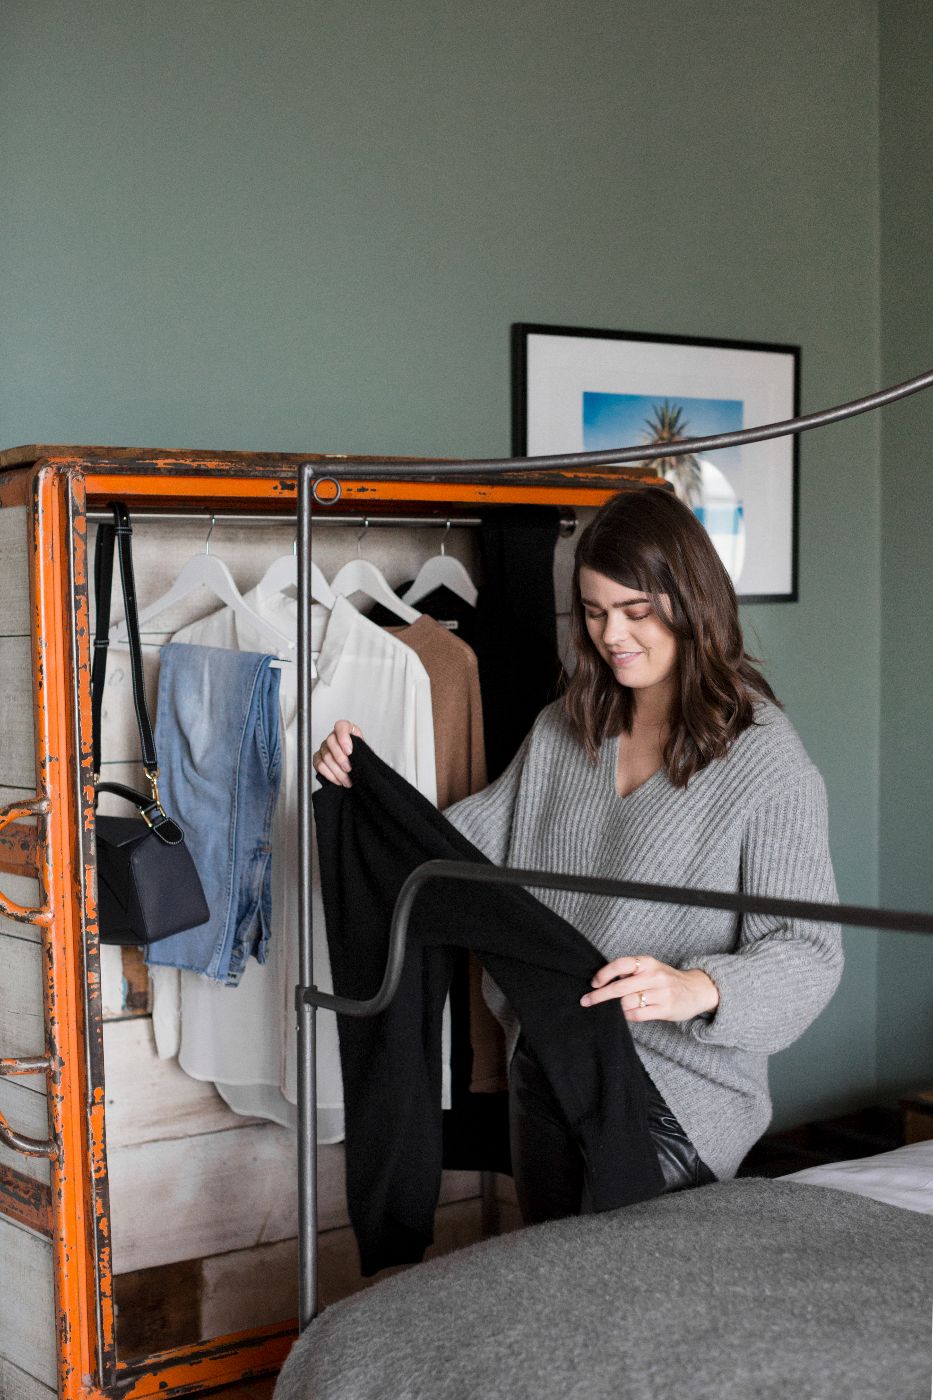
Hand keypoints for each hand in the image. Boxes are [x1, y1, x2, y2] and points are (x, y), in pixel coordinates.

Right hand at [313, 720, 362, 786]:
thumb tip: (364, 757)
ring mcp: (324, 746)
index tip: (349, 752)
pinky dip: (329, 775)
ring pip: (325, 756)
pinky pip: (319, 765)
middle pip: (330, 742)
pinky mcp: (318, 757)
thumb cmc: (360, 755)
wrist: (355, 766)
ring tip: (347, 779)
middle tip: (349, 769)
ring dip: (337, 771)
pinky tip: (338, 780)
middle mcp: (333, 736)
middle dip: (340, 759)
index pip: (341, 726)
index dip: (343, 738)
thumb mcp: (365, 750)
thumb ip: (363, 750)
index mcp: (346, 729)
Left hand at [579, 954, 719, 1022]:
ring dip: (615, 1007)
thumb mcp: (650, 968)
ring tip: (612, 1008)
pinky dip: (627, 1016)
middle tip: (585, 1001)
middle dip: (599, 995)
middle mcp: (654, 976)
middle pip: (620, 987)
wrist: (697, 990)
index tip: (593, 983)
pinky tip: (625, 1014)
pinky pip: (637, 1015)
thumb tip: (602, 980)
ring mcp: (661, 993)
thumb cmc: (666, 979)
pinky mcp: (666, 1009)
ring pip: (627, 1002)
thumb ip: (630, 972)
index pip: (621, 964)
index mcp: (647, 962)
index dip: (604, 973)